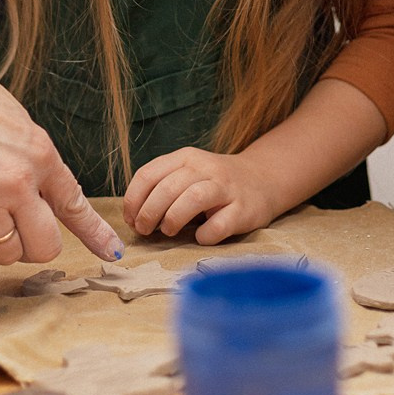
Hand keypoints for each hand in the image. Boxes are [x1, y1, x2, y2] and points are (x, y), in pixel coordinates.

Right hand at [0, 28, 123, 267]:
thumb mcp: (14, 123)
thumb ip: (32, 161)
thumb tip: (41, 197)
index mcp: (40, 154)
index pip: (75, 204)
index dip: (95, 234)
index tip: (111, 253)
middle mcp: (19, 180)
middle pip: (44, 247)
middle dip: (28, 244)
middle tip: (7, 228)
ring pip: (4, 254)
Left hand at [123, 146, 278, 247]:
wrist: (262, 179)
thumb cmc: (214, 183)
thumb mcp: (187, 173)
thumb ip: (162, 187)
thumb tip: (134, 218)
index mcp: (185, 158)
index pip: (148, 174)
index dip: (133, 201)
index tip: (131, 220)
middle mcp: (205, 168)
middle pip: (167, 188)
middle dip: (148, 213)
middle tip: (145, 231)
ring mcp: (226, 188)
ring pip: (193, 198)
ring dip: (173, 219)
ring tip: (168, 231)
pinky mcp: (243, 210)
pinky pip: (219, 225)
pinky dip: (204, 235)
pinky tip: (200, 237)